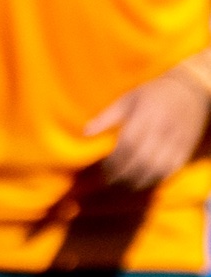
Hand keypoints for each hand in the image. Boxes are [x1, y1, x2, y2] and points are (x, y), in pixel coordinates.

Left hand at [86, 70, 210, 190]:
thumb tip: (85, 133)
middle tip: (107, 183)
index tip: (101, 170)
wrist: (191, 91)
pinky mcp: (186, 150)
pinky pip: (170, 172)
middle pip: (141, 161)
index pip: (128, 145)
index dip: (113, 161)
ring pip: (156, 170)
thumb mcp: (128, 99)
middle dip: (122, 175)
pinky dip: (154, 180)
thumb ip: (106, 117)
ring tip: (122, 186)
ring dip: (137, 182)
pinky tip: (141, 182)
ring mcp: (176, 142)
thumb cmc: (153, 94)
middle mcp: (162, 130)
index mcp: (146, 115)